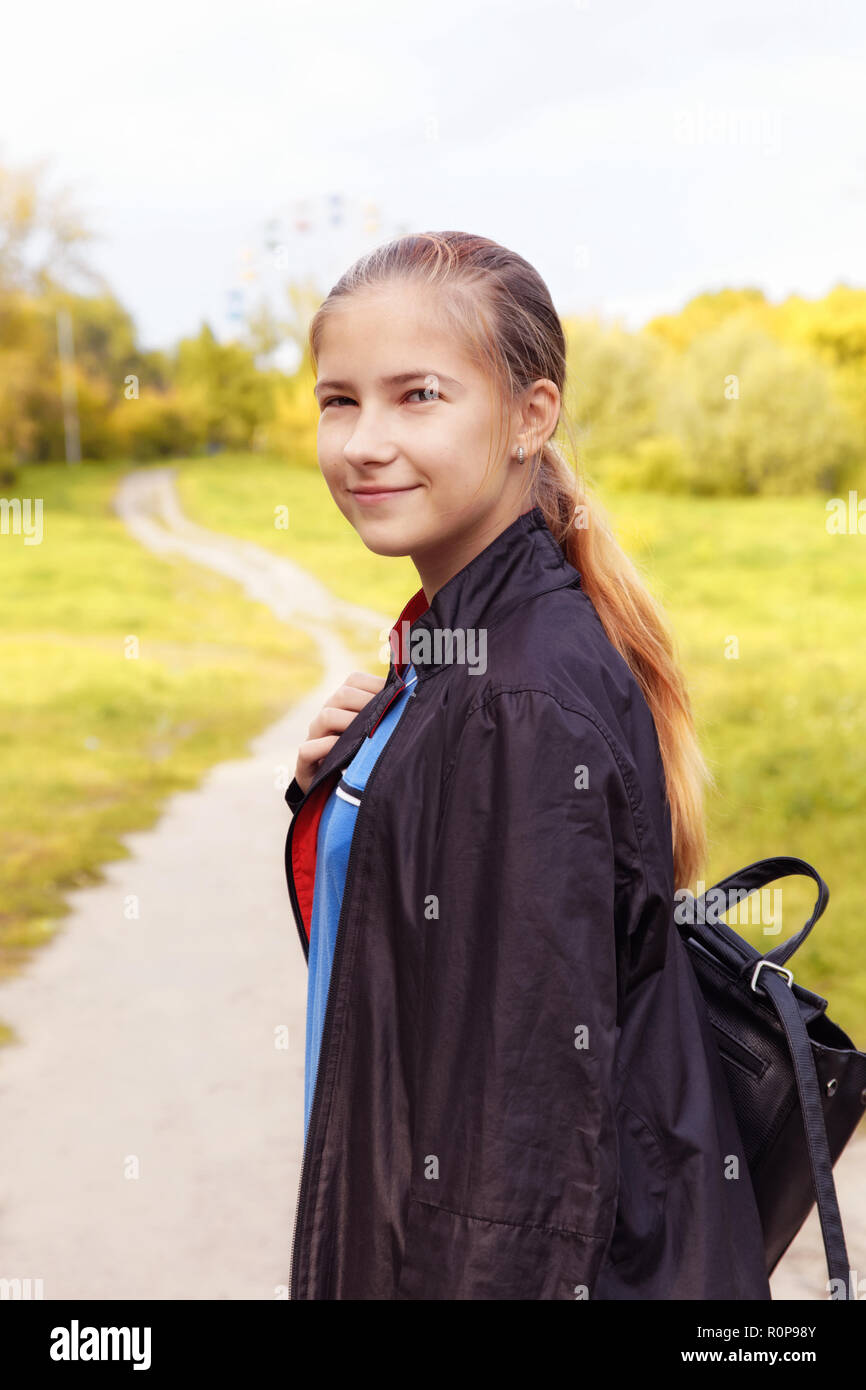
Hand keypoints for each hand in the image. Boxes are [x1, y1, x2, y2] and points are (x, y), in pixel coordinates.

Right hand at [293, 670, 386, 793]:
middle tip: (386, 718)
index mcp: (341, 704)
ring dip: (351, 722)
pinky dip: (327, 747)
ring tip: (369, 735)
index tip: (396, 697)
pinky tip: (344, 754)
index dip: (375, 685)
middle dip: (368, 703)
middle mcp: (325, 716)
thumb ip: (385, 716)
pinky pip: (308, 749)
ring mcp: (313, 738)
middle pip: (342, 694)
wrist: (333, 793)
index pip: (354, 680)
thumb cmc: (360, 759)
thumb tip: (412, 696)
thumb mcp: (372, 735)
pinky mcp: (304, 763)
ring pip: (326, 716)